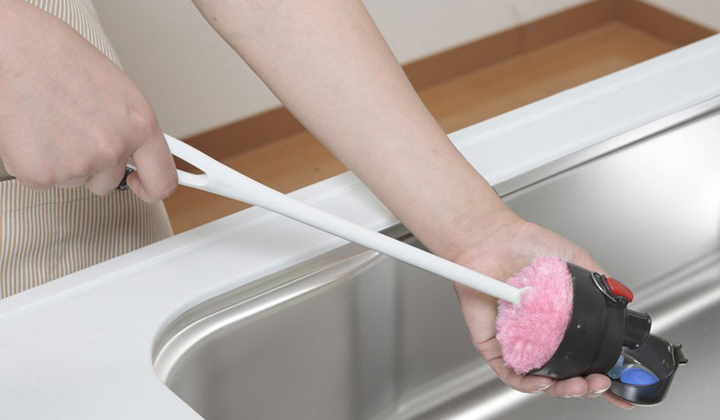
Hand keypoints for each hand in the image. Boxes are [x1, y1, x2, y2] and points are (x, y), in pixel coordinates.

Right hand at [0, 0, 175, 201]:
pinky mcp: (42, 174)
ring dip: (64, 161)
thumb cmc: (63, 61)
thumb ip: (131, 130)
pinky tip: (35, 132)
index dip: (151, 188)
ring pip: (75, 181)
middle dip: (94, 166)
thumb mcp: (119, 93)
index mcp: (140, 126)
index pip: (163, 180)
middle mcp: (114, 148)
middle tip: (75, 129)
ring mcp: (78, 165)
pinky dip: (37, 162)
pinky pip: (44, 181)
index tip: (141, 185)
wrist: (18, 50)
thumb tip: (136, 155)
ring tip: (53, 122)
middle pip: (109, 183)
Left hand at [452, 216, 633, 408]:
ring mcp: (516, 341)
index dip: (600, 368)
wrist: (491, 240)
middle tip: (600, 382)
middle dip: (586, 385)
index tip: (617, 377)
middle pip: (564, 372)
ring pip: (539, 378)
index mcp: (557, 319)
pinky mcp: (493, 344)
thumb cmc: (521, 244)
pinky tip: (544, 380)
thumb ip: (598, 282)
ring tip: (580, 384)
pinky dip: (528, 383)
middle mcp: (537, 332)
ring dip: (562, 388)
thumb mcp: (572, 259)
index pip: (582, 352)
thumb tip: (623, 298)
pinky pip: (510, 373)